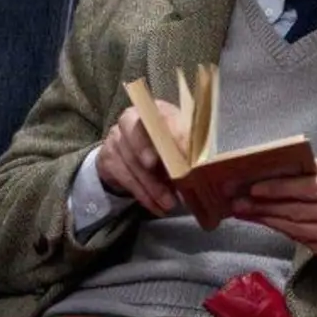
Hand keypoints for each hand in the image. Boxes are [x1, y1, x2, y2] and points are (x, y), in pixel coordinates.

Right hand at [95, 100, 187, 216]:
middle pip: (138, 134)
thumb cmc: (162, 146)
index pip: (162, 116)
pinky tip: (157, 207)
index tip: (186, 151)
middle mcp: (130, 119)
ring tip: (170, 203)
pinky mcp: (108, 159)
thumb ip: (188, 149)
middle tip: (170, 175)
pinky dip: (144, 196)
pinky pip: (125, 179)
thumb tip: (208, 167)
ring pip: (133, 163)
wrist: (127, 155)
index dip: (174, 133)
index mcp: (154, 110)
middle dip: (153, 154)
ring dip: (153, 187)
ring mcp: (115, 139)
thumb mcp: (177, 142)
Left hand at [228, 159, 316, 259]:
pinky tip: (266, 221)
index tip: (254, 188)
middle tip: (236, 200)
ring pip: (295, 228)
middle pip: (297, 211)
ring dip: (266, 219)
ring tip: (243, 211)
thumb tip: (281, 164)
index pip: (310, 189)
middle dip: (263, 206)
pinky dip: (281, 229)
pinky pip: (300, 239)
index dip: (280, 189)